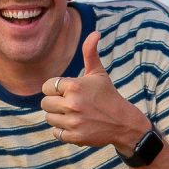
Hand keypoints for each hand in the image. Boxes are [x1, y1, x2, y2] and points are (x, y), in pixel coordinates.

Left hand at [41, 32, 150, 149]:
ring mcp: (73, 121)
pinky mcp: (75, 136)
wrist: (123, 122)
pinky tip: (75, 125)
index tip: (69, 92)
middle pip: (45, 103)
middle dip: (55, 103)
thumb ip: (90, 52)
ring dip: (58, 117)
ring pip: (49, 118)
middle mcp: (72, 104)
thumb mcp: (98, 73)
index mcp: (74, 86)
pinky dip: (63, 131)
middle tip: (71, 104)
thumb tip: (95, 32)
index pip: (47, 87)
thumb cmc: (108, 95)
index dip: (56, 89)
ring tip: (73, 114)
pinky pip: (55, 133)